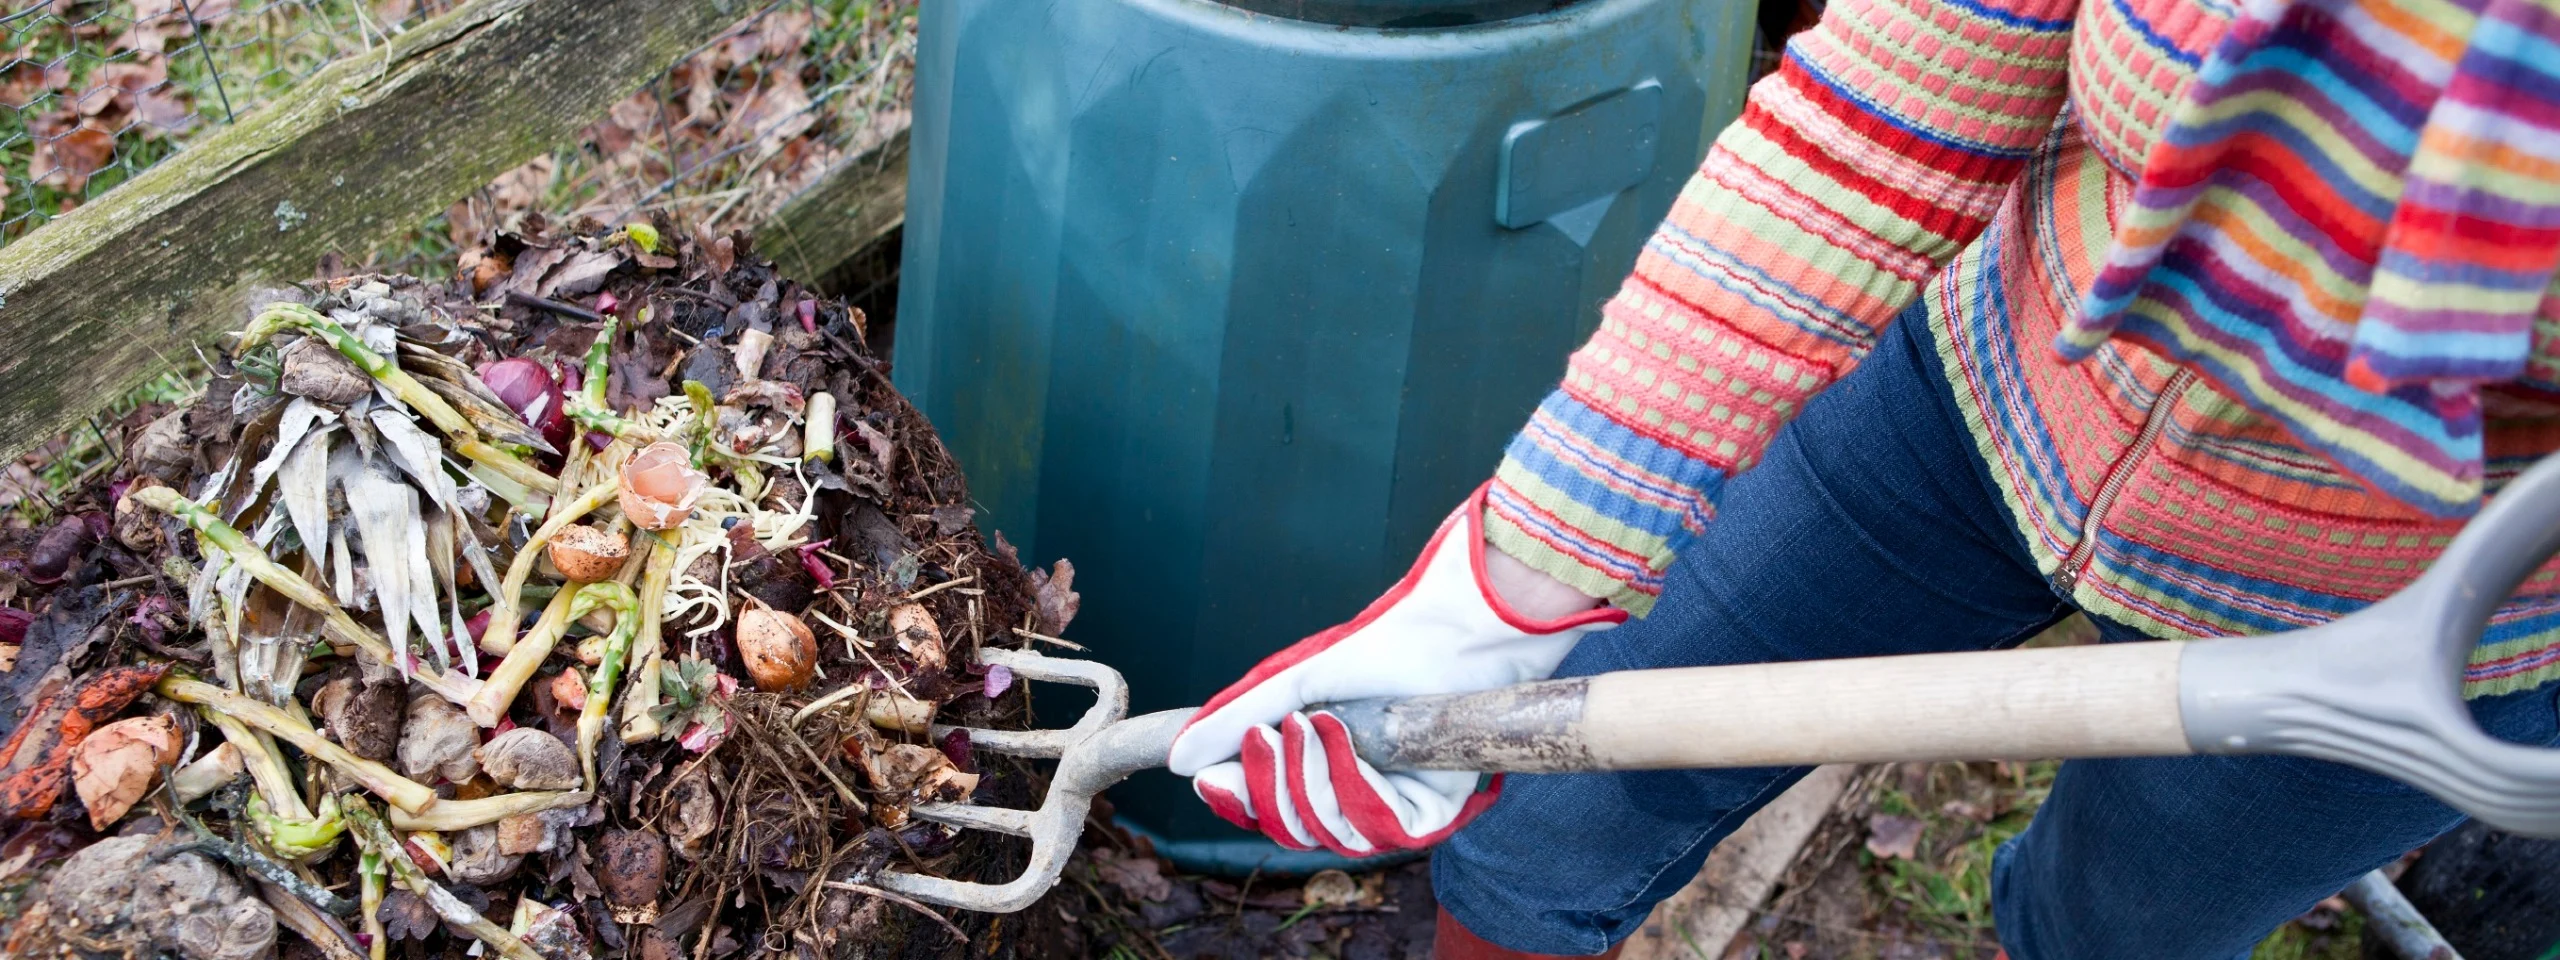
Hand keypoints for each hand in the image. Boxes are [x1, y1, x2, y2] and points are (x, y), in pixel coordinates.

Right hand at [1166, 485, 1622, 855]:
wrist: (1454, 630)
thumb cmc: (1384, 646)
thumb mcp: (1294, 681)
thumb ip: (1235, 719)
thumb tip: (1178, 759)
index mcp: (1324, 766)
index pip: (1269, 809)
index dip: (1237, 799)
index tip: (1207, 777)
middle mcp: (1358, 794)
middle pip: (1291, 828)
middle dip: (1270, 784)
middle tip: (1270, 734)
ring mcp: (1394, 806)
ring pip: (1329, 833)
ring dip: (1311, 778)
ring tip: (1313, 723)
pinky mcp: (1433, 813)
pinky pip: (1377, 828)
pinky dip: (1352, 782)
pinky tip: (1346, 736)